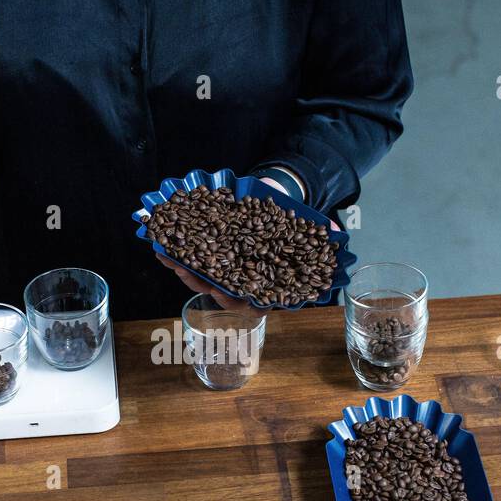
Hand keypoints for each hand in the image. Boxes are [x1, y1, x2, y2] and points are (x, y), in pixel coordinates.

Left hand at [157, 211, 341, 312]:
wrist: (279, 200)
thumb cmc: (292, 218)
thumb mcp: (306, 224)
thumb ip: (320, 230)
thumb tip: (335, 232)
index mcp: (270, 283)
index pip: (253, 300)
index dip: (236, 298)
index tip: (221, 291)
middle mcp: (247, 283)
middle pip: (221, 292)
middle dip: (200, 282)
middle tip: (185, 270)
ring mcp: (228, 272)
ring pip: (203, 279)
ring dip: (184, 269)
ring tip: (168, 255)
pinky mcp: (213, 258)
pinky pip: (194, 263)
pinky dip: (179, 256)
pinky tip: (165, 246)